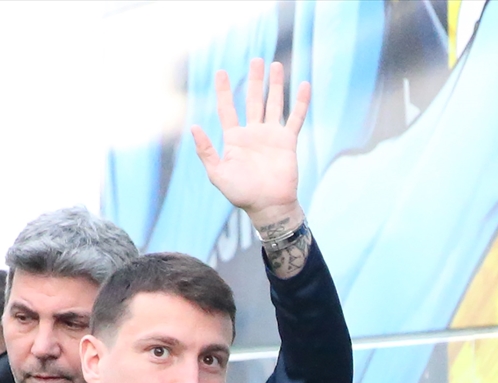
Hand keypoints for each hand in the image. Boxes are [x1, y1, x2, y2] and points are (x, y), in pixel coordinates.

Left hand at [191, 58, 308, 231]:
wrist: (268, 206)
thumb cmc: (241, 194)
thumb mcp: (217, 174)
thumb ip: (206, 151)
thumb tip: (194, 126)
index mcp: (234, 140)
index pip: (227, 109)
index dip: (224, 91)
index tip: (221, 72)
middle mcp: (253, 134)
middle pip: (253, 100)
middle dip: (254, 80)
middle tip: (256, 61)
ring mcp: (271, 136)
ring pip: (274, 103)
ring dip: (275, 85)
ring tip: (275, 65)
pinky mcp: (288, 141)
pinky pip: (295, 118)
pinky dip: (300, 102)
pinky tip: (304, 85)